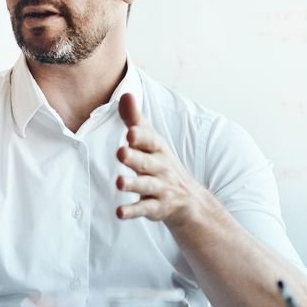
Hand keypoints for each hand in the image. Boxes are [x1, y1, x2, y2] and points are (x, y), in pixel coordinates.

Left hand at [115, 93, 208, 224]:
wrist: (187, 199)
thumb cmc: (160, 162)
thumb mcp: (150, 140)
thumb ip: (134, 119)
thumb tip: (125, 94)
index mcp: (157, 149)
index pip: (150, 140)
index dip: (140, 136)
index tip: (130, 132)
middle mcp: (160, 168)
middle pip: (146, 162)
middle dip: (134, 157)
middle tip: (121, 152)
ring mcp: (159, 188)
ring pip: (146, 186)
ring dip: (133, 184)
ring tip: (119, 183)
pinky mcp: (156, 207)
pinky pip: (144, 209)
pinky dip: (132, 211)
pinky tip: (119, 212)